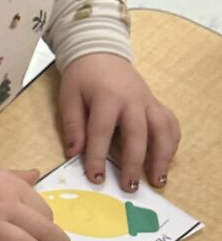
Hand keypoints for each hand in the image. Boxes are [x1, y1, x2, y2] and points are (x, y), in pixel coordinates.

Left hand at [59, 54, 179, 190]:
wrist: (100, 53)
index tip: (96, 178)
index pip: (102, 131)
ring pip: (162, 129)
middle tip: (130, 187)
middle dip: (134, 163)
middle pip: (137, 134)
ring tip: (157, 180)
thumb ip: (72, 125)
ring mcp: (148, 101)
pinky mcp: (156, 103)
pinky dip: (172, 143)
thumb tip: (73, 153)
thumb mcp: (68, 97)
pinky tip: (165, 161)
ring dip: (162, 156)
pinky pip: (170, 123)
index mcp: (107, 97)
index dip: (98, 156)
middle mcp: (132, 100)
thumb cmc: (82, 78)